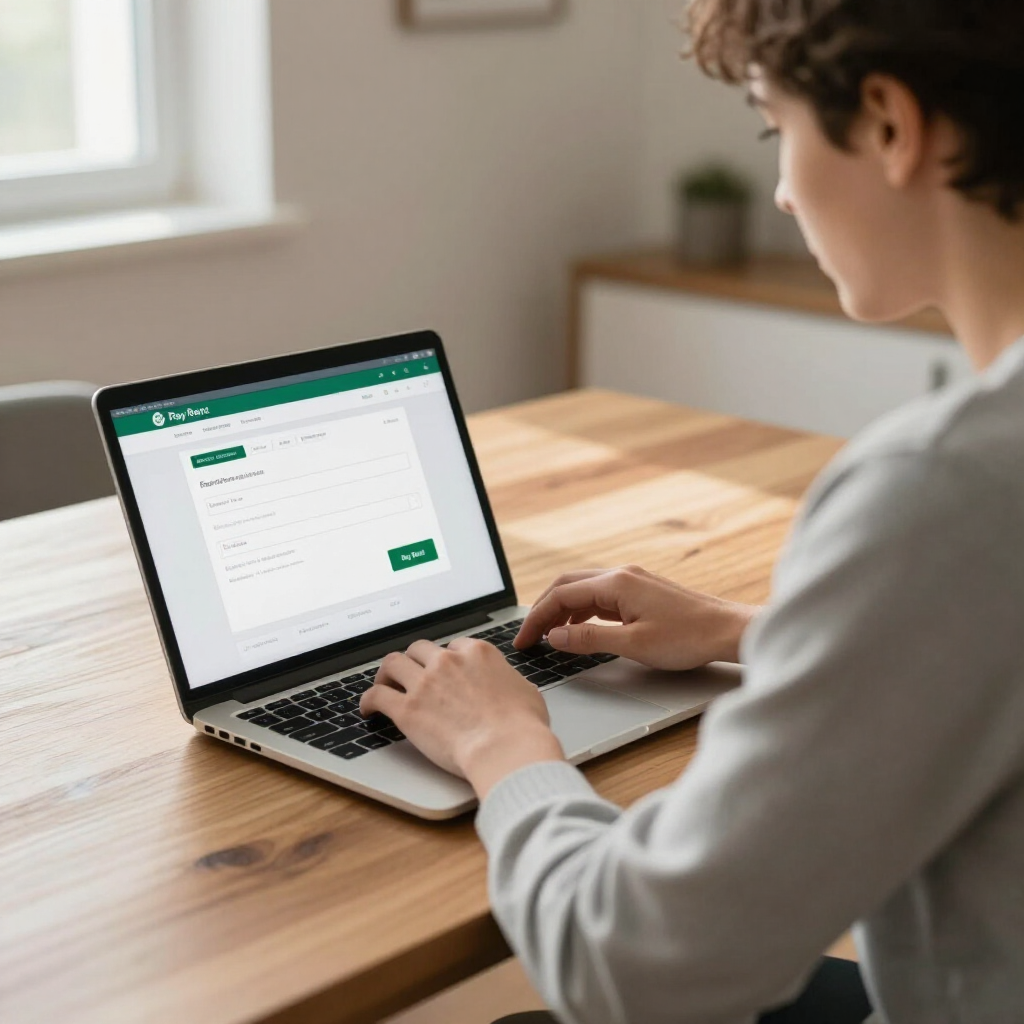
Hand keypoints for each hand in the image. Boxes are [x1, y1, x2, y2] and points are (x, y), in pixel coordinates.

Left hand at [360, 638, 564, 798]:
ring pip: (393, 663)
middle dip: (414, 661)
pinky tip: (368, 709)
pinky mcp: (407, 709)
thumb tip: (508, 686)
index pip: (453, 646)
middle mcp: (447, 661)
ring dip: (387, 673)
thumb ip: (509, 681)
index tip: (442, 670)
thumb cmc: (522, 725)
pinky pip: (377, 695)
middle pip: (419, 649)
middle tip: (411, 674)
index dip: (446, 659)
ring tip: (384, 684)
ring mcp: (425, 683)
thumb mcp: (526, 691)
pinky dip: (368, 700)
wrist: (506, 747)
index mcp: (477, 653)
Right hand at [516, 564, 757, 670]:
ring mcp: (631, 581)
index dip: (536, 619)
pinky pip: (600, 597)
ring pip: (583, 590)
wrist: (727, 630)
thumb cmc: (688, 638)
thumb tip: (554, 637)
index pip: (560, 595)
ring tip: (548, 636)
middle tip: (529, 636)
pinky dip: (581, 611)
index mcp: (616, 583)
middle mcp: (621, 575)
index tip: (523, 641)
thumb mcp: (633, 645)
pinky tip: (578, 630)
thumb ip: (589, 640)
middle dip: (543, 610)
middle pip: (567, 585)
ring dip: (561, 610)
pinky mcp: (640, 591)